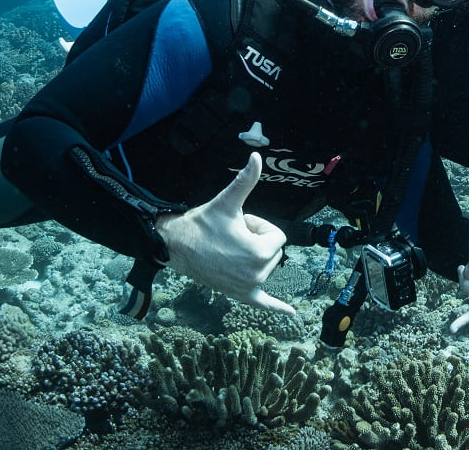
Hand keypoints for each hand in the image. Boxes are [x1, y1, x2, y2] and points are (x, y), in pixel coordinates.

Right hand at [154, 152, 293, 314]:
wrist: (177, 247)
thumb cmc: (202, 224)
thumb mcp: (228, 202)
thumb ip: (247, 180)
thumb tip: (256, 155)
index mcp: (259, 252)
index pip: (277, 235)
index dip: (259, 226)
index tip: (239, 225)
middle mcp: (257, 273)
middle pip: (273, 250)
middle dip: (257, 240)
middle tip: (231, 237)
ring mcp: (249, 286)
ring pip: (267, 265)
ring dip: (254, 255)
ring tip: (229, 250)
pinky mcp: (241, 295)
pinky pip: (263, 303)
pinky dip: (277, 308)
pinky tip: (292, 314)